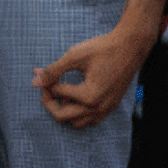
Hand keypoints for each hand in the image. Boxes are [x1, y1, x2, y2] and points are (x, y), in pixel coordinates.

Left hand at [33, 25, 153, 127]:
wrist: (132, 44)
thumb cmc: (104, 48)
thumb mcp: (75, 55)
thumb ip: (53, 70)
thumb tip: (34, 82)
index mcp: (89, 95)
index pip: (57, 93)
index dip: (46, 81)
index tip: (42, 71)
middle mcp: (99, 106)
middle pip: (62, 115)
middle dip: (49, 101)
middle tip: (47, 86)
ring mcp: (107, 108)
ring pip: (77, 122)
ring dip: (66, 111)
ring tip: (64, 94)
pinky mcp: (113, 105)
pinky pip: (92, 120)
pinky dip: (81, 113)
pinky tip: (78, 98)